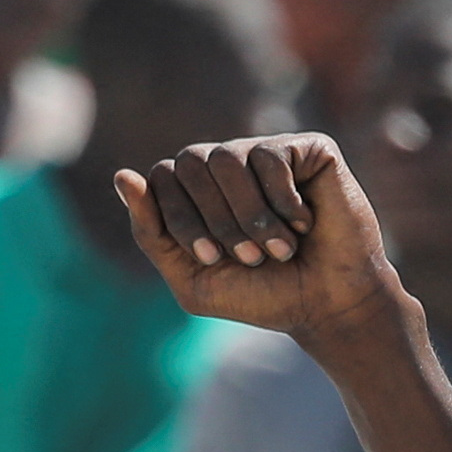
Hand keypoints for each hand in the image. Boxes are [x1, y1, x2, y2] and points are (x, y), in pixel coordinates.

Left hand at [116, 134, 404, 342]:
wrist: (329, 304)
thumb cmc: (263, 295)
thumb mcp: (192, 278)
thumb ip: (151, 232)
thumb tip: (121, 175)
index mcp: (196, 190)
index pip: (162, 177)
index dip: (182, 219)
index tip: (213, 259)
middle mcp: (228, 163)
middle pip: (191, 162)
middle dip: (217, 220)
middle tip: (250, 257)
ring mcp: (267, 151)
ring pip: (228, 156)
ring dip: (250, 214)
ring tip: (279, 248)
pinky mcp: (308, 147)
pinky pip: (272, 156)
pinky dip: (284, 201)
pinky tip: (305, 223)